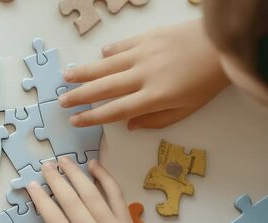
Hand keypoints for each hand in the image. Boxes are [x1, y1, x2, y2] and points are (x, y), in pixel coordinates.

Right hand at [26, 158, 156, 222]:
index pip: (55, 217)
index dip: (41, 198)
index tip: (31, 185)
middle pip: (73, 201)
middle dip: (57, 180)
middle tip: (45, 165)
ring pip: (95, 195)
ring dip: (78, 174)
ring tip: (64, 161)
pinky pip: (118, 199)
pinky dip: (107, 180)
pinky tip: (95, 167)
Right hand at [59, 19, 229, 129]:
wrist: (222, 45)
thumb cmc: (207, 81)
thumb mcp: (186, 108)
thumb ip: (156, 119)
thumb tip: (129, 124)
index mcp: (153, 97)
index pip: (114, 110)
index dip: (92, 118)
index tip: (75, 121)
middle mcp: (142, 75)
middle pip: (103, 88)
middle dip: (79, 96)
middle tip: (61, 102)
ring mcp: (142, 54)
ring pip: (105, 66)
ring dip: (84, 73)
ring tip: (66, 77)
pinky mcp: (147, 38)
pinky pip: (122, 46)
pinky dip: (110, 52)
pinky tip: (100, 56)